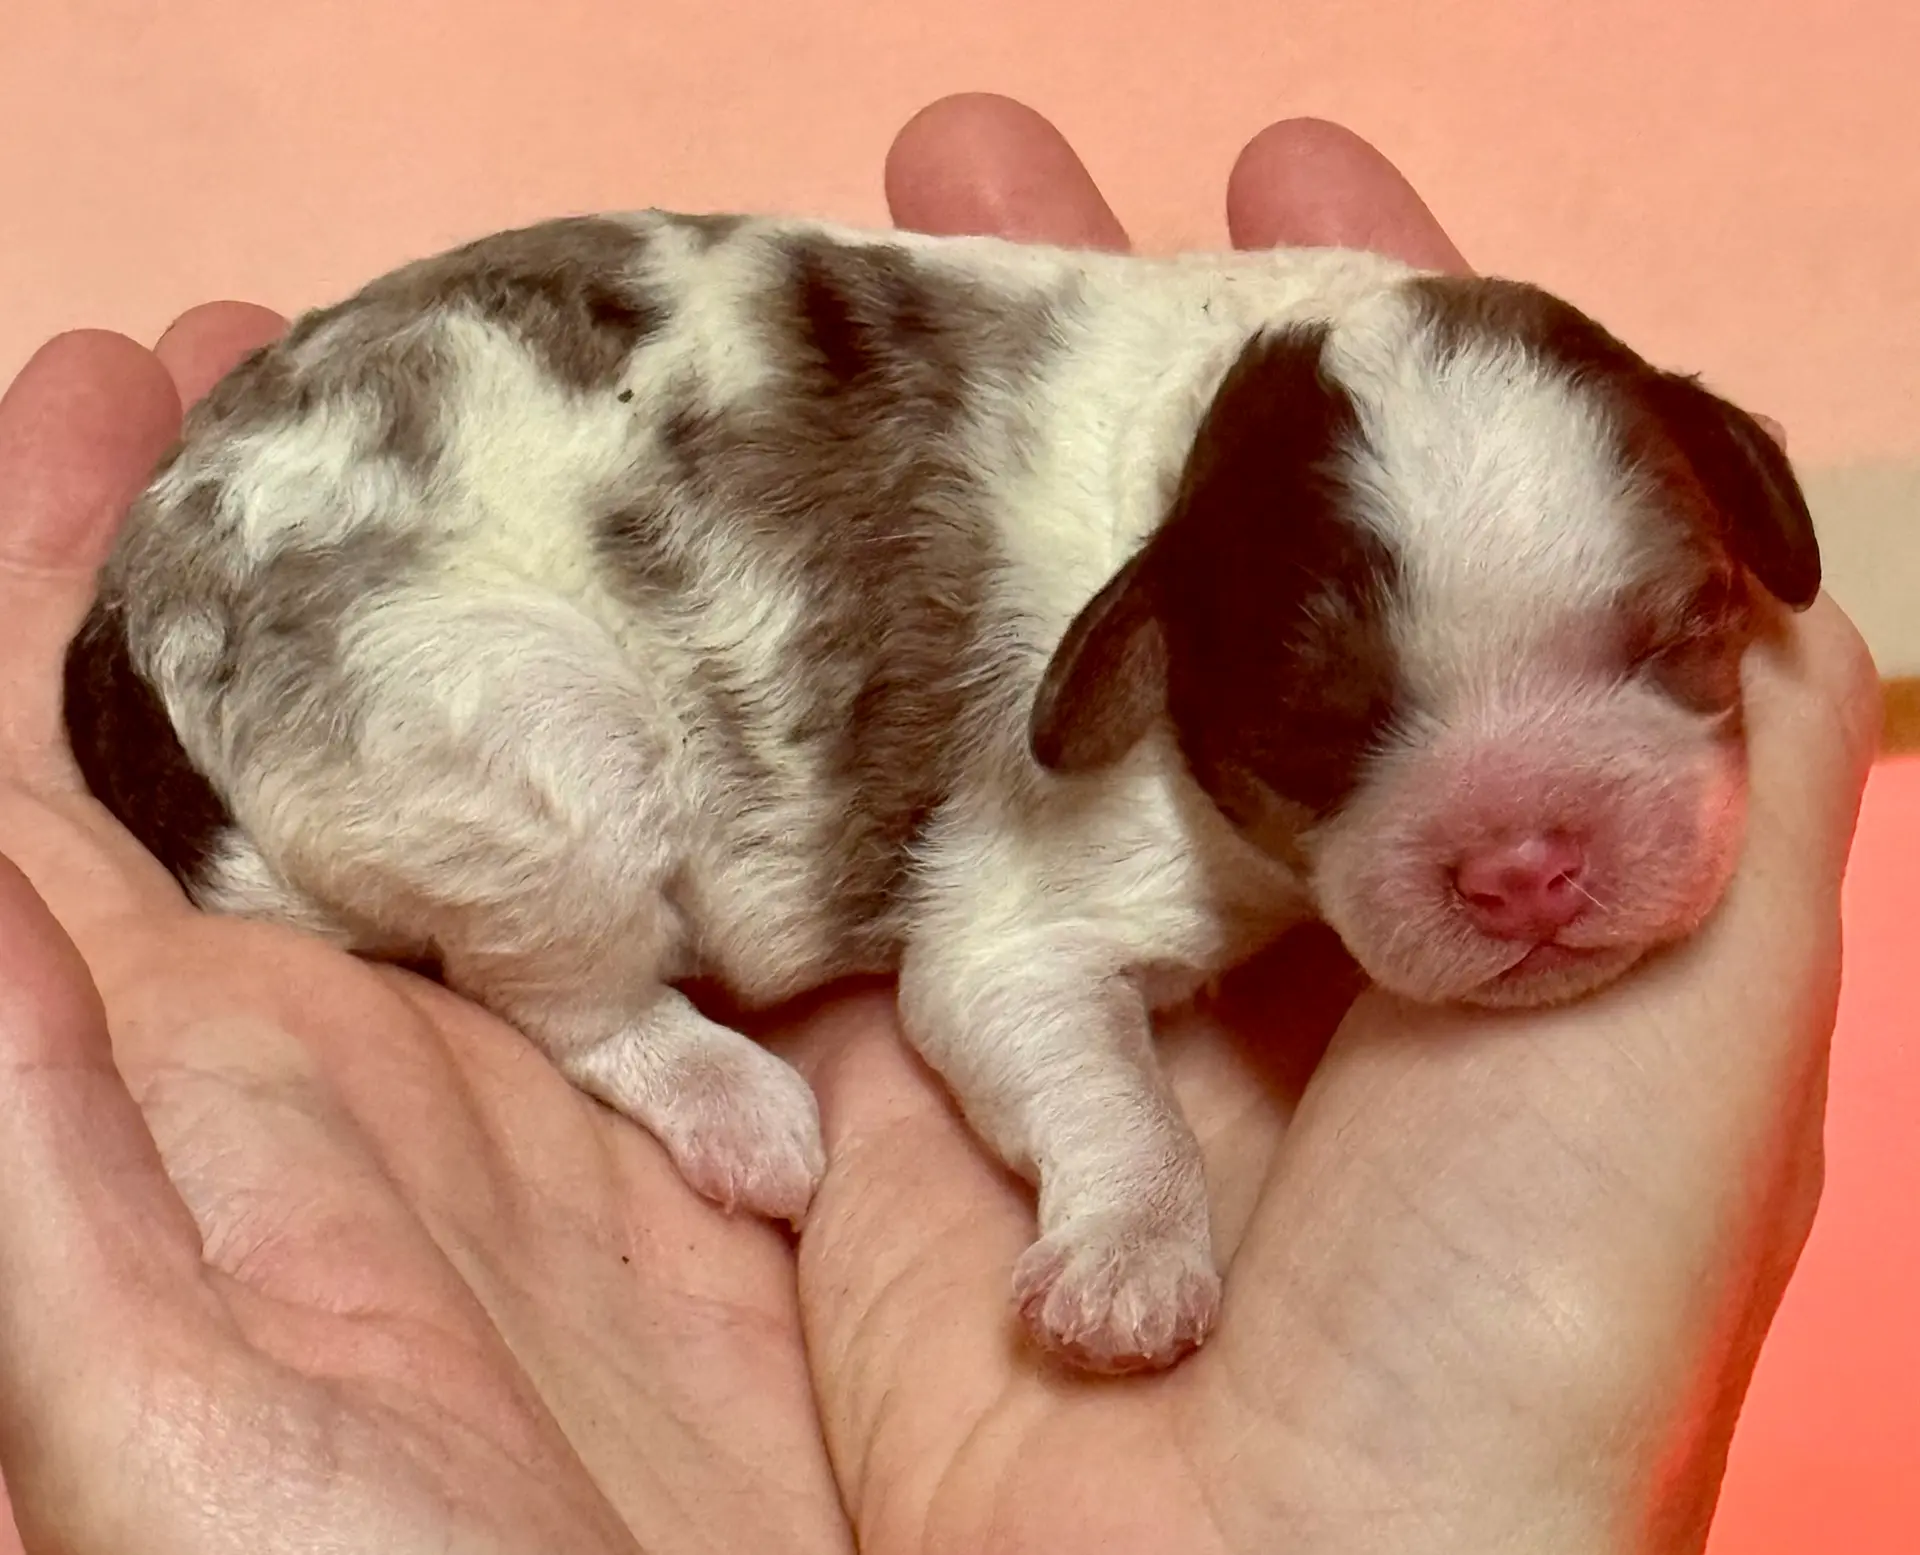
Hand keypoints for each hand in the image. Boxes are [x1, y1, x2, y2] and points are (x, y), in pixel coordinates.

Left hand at [0, 332, 848, 1547]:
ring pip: (497, 805)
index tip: (119, 366)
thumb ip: (42, 1137)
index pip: (66, 767)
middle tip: (365, 358)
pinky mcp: (693, 1153)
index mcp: (183, 1077)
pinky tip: (766, 711)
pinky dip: (699, 806)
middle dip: (307, 539)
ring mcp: (531, 1097)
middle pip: (299, 738)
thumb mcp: (157, 1412)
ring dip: (511, 637)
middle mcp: (345, 1054)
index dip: (57, 557)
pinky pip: (684, 931)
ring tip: (574, 478)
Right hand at [774, 96, 1882, 1554]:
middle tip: (967, 163)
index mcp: (1437, 841)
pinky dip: (797, 758)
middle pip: (1146, 553)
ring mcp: (1070, 963)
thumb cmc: (1513, 1327)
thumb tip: (1722, 528)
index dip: (1338, 339)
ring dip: (905, 479)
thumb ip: (1711, 756)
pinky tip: (762, 597)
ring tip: (824, 286)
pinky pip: (836, 881)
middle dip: (1072, 350)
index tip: (1286, 154)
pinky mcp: (909, 1064)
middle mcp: (1254, 880)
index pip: (1376, 526)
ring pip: (973, 667)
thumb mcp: (1688, 1003)